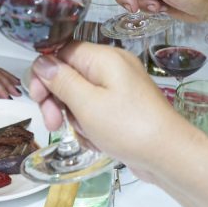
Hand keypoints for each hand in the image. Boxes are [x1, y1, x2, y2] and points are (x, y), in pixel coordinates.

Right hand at [26, 42, 180, 177]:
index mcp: (103, 57)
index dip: (45, 73)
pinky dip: (91, 124)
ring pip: (81, 94)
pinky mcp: (125, 105)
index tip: (38, 98)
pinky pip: (97, 108)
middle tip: (54, 123)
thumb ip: (61, 80)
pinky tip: (96, 140)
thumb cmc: (129, 127)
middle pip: (70, 73)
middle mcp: (112, 66)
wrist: (169, 154)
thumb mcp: (87, 104)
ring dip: (74, 116)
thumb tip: (41, 61)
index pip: (62, 52)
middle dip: (58, 99)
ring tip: (84, 135)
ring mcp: (120, 86)